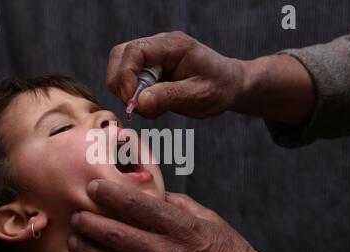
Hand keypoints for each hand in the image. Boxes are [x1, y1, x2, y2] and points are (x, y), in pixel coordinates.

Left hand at [68, 179, 266, 251]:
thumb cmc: (227, 250)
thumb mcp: (208, 218)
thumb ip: (178, 203)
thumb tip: (152, 191)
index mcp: (182, 228)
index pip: (139, 206)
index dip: (112, 194)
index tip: (94, 187)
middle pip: (119, 234)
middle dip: (91, 222)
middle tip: (77, 215)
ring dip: (88, 250)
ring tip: (74, 239)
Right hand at [106, 31, 246, 118]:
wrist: (229, 85)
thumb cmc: (219, 87)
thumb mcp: (199, 95)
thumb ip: (169, 97)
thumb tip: (139, 103)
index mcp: (173, 45)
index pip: (135, 51)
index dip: (125, 75)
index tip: (131, 100)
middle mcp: (159, 46)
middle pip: (120, 56)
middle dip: (121, 84)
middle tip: (137, 107)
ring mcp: (152, 57)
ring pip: (120, 68)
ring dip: (127, 92)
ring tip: (151, 107)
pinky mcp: (150, 69)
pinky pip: (129, 80)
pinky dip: (134, 96)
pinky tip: (153, 104)